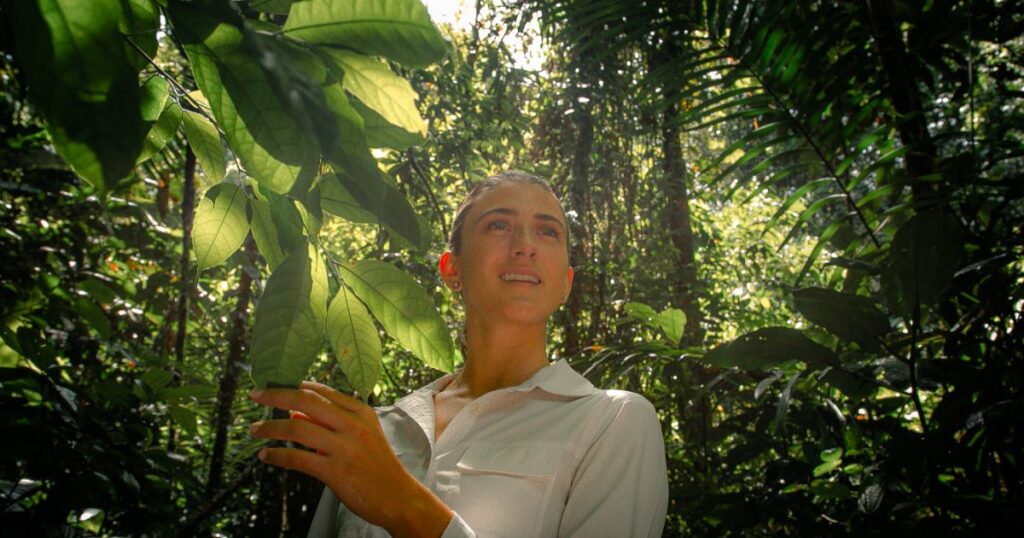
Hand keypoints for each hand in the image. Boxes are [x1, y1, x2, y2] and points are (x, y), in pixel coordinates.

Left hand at [249, 381, 451, 537]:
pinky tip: (266, 455)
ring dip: (270, 428)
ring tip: (255, 430)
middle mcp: (353, 424)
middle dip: (275, 395)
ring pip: (297, 429)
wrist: (399, 497)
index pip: (321, 391)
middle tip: (255, 395)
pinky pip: (298, 458)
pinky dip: (277, 455)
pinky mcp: (335, 471)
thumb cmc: (377, 465)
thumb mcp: (362, 435)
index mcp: (361, 411)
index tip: (274, 387)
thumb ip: (331, 422)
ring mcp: (344, 447)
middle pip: (306, 401)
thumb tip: (294, 413)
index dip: (293, 386)